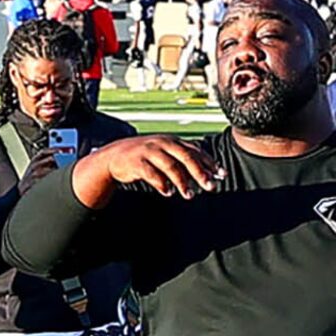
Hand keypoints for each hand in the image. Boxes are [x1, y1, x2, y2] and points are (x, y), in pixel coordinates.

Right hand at [82, 134, 220, 199]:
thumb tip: (207, 175)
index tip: (221, 175)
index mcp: (172, 141)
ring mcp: (149, 151)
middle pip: (186, 157)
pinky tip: (168, 192)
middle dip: (200, 172)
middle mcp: (162, 143)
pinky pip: (152, 173)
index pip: (195, 151)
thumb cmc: (145, 158)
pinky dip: (161, 183)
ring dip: (182, 182)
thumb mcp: (165, 154)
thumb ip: (183, 162)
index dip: (209, 163)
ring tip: (190, 195)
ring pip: (170, 166)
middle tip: (210, 186)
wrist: (114, 156)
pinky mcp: (137, 162)